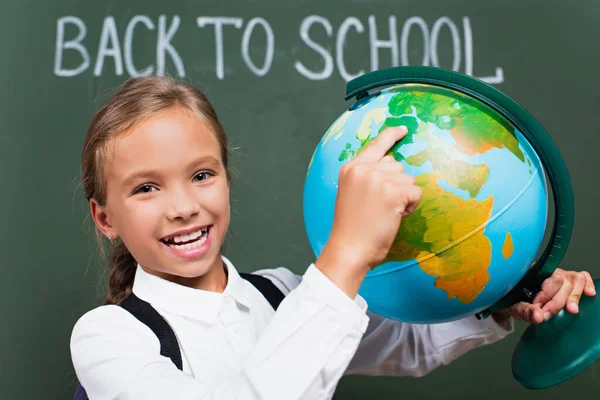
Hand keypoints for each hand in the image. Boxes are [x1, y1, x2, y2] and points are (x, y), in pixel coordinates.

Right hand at [316, 127, 421, 296]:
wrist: (349, 249)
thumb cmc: (352, 228)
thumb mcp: (352, 194)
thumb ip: (368, 176)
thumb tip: (392, 163)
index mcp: (351, 168)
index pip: (375, 145)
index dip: (391, 136)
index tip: (402, 129)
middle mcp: (363, 169)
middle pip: (396, 166)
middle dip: (396, 185)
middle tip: (379, 208)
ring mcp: (378, 179)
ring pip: (407, 180)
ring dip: (403, 197)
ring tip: (384, 213)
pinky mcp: (393, 192)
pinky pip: (415, 192)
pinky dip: (410, 206)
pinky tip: (394, 216)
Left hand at [498, 268, 595, 323]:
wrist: (515, 301)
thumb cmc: (515, 301)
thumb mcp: (516, 307)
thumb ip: (525, 311)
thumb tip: (539, 317)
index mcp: (534, 273)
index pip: (548, 280)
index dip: (546, 295)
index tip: (539, 308)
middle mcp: (549, 272)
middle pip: (563, 281)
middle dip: (557, 301)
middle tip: (547, 314)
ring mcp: (561, 275)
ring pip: (576, 279)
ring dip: (575, 296)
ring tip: (571, 310)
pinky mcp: (570, 282)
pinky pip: (582, 277)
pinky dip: (587, 284)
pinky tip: (589, 293)